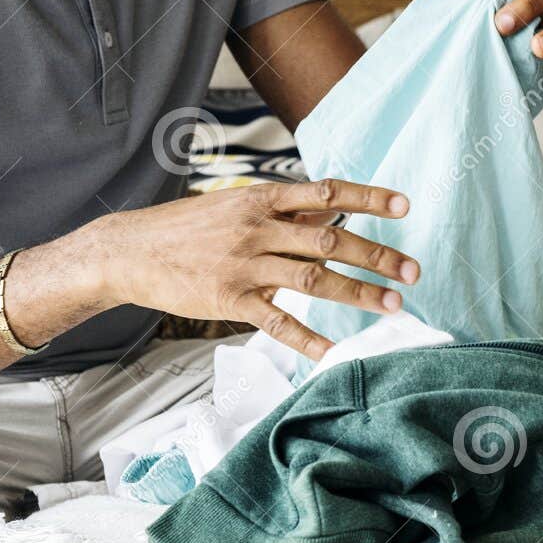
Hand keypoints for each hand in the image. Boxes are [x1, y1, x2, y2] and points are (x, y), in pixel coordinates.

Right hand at [86, 179, 419, 360]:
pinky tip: (333, 349)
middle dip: (376, 255)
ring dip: (356, 293)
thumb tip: (332, 212)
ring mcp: (243, 265)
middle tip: (413, 271)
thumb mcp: (237, 205)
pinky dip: (306, 337)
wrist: (128, 250)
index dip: (368, 198)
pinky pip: (275, 322)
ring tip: (392, 305)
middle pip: (329, 240)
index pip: (327, 193)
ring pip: (311, 279)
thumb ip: (285, 212)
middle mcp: (257, 228)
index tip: (406, 206)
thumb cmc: (189, 227)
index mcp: (263, 199)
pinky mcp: (227, 300)